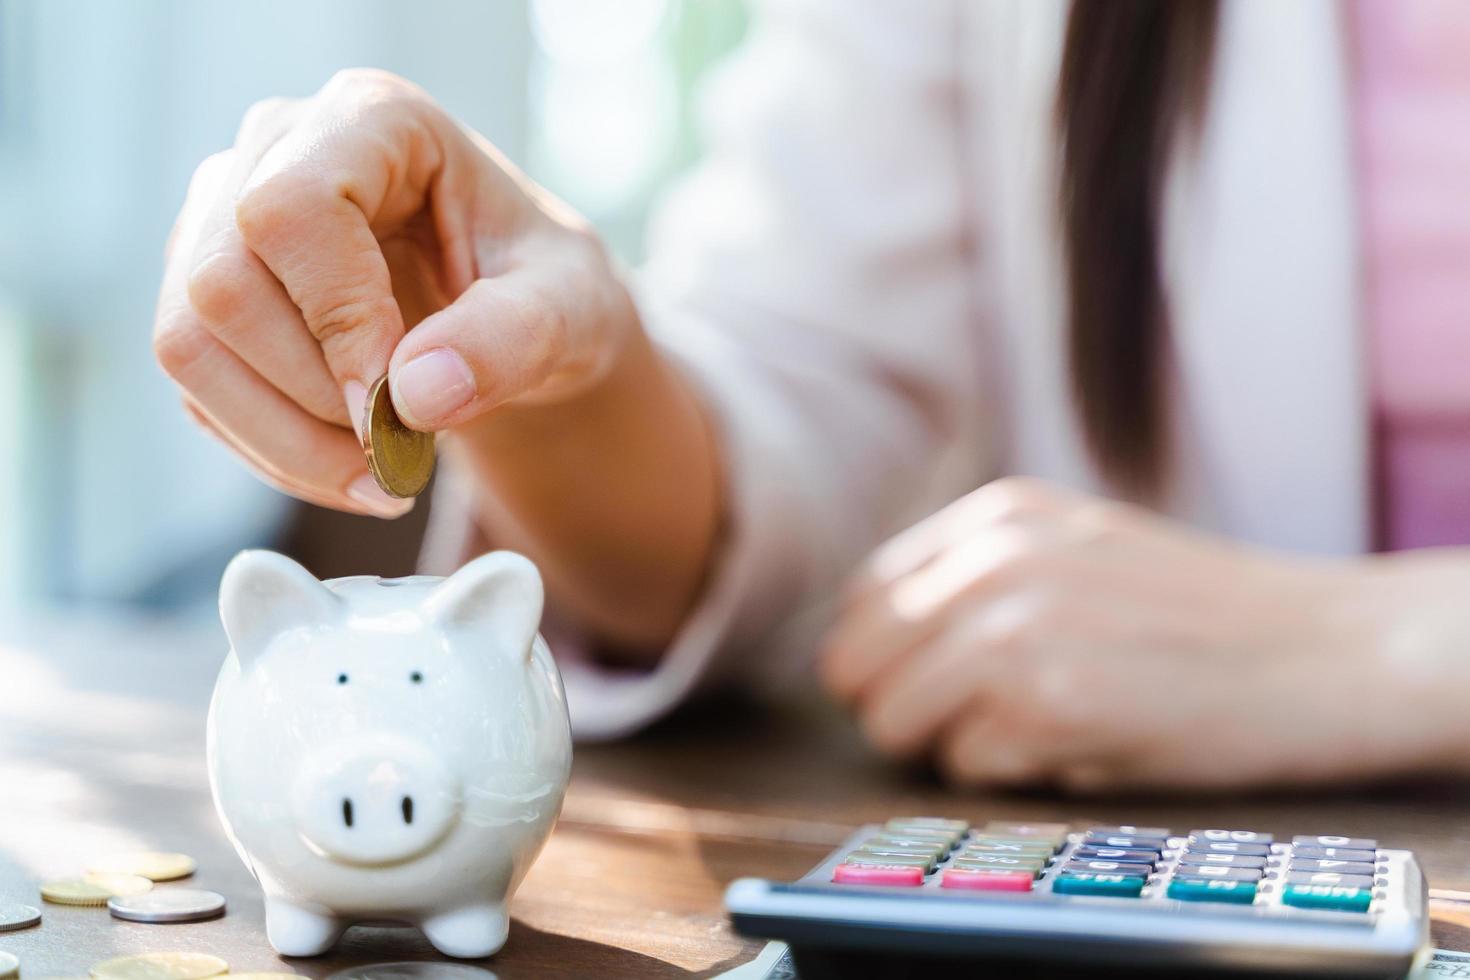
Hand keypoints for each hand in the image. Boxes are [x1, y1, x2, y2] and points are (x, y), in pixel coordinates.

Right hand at [154, 69, 636, 517]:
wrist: (523, 322)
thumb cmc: (549, 293)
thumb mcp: (570, 312)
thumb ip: (511, 340)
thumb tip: (414, 395)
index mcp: (374, 119)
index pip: (291, 209)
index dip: (335, 319)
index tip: (397, 404)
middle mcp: (277, 151)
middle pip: (220, 282)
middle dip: (314, 394)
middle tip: (402, 452)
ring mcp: (224, 221)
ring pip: (189, 342)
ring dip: (286, 438)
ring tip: (383, 478)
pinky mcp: (206, 296)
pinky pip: (200, 390)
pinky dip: (275, 451)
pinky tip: (351, 469)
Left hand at [820, 477, 1469, 791]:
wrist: (1323, 651)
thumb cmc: (1199, 614)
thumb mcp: (1074, 548)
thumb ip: (974, 574)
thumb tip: (866, 640)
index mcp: (993, 514)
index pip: (859, 601)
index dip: (885, 658)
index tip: (935, 684)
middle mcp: (991, 560)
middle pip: (852, 664)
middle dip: (897, 706)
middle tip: (974, 722)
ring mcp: (1013, 629)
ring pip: (889, 720)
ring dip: (944, 743)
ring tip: (1029, 729)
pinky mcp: (1046, 702)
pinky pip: (962, 765)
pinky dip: (1007, 772)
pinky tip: (1077, 743)